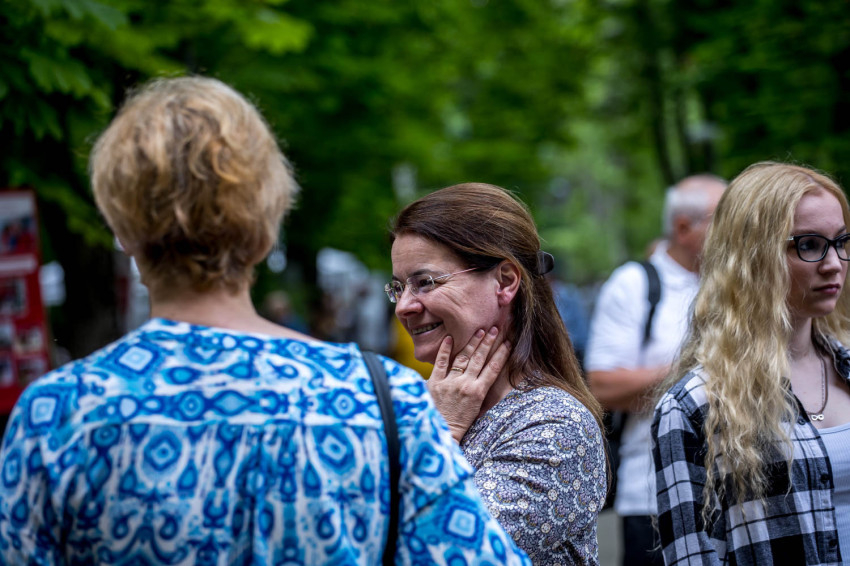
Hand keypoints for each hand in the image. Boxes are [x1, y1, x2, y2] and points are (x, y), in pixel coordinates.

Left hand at [427, 326, 510, 442]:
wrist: (441, 433)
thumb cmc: (460, 423)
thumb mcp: (476, 409)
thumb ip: (480, 392)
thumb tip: (488, 377)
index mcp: (478, 392)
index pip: (493, 369)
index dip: (501, 354)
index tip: (508, 343)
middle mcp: (465, 385)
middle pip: (479, 359)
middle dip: (488, 343)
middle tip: (495, 329)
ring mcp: (449, 382)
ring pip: (463, 358)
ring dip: (472, 343)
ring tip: (479, 331)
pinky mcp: (434, 383)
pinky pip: (440, 363)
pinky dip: (445, 350)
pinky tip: (449, 338)